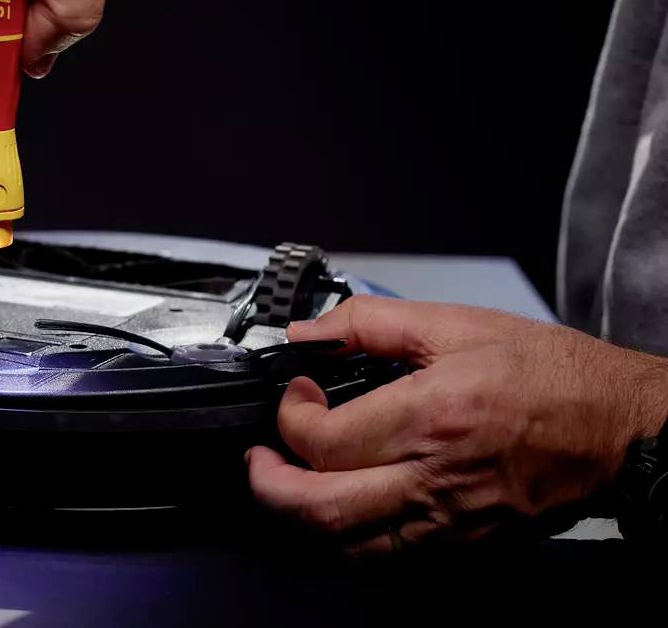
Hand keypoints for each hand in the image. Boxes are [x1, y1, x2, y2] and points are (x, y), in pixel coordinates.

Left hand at [247, 296, 667, 553]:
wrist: (619, 427)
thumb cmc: (549, 374)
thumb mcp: (456, 324)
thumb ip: (370, 323)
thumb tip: (308, 332)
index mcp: (430, 417)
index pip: (324, 440)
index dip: (290, 418)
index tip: (296, 394)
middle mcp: (434, 478)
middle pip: (320, 508)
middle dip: (269, 485)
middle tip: (258, 459)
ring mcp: (449, 520)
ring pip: (348, 545)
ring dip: (302, 517)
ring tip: (288, 482)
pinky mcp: (464, 542)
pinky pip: (387, 555)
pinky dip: (348, 535)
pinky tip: (340, 504)